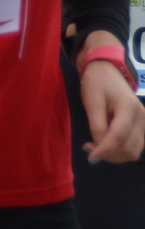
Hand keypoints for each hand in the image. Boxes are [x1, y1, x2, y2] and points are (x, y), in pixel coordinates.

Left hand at [80, 49, 144, 163]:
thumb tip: (99, 147)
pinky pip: (134, 147)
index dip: (105, 150)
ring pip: (133, 152)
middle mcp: (142, 118)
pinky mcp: (142, 128)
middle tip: (89, 148)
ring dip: (114, 155)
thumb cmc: (97, 83)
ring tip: (96, 145)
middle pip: (129, 148)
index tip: (90, 157)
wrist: (107, 72)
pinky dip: (120, 150)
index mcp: (129, 108)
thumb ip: (97, 125)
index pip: (119, 136)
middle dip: (109, 154)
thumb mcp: (92, 102)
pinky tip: (105, 143)